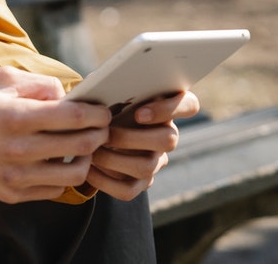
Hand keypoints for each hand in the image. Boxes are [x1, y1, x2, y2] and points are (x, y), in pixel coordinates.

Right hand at [0, 66, 111, 202]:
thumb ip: (38, 85)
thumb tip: (68, 96)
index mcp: (15, 116)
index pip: (74, 117)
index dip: (97, 113)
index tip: (104, 111)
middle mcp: (17, 150)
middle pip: (81, 146)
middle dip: (99, 135)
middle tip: (100, 127)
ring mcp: (14, 177)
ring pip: (73, 175)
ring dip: (85, 160)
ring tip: (81, 148)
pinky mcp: (8, 194)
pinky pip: (52, 191)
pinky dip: (62, 177)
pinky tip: (57, 162)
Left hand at [85, 91, 200, 200]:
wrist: (94, 129)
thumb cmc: (105, 101)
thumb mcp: (110, 90)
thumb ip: (113, 87)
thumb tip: (102, 88)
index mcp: (167, 105)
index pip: (189, 105)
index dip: (168, 110)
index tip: (139, 113)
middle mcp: (168, 133)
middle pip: (169, 140)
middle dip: (132, 139)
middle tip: (106, 134)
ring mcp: (157, 159)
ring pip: (147, 167)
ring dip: (115, 160)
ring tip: (92, 152)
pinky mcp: (141, 181)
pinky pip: (129, 190)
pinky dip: (105, 182)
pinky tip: (88, 170)